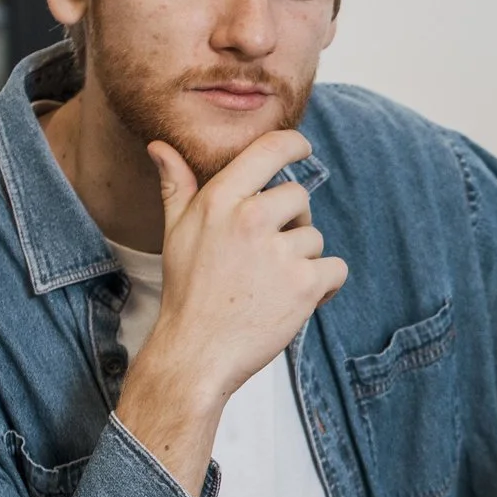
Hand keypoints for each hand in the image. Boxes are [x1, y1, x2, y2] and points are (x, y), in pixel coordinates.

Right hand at [115, 130, 348, 487]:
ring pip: (315, 238)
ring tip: (270, 284)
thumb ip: (177, 186)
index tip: (302, 147)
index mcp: (220, 200)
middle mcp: (251, 218)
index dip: (293, 144)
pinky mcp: (305, 284)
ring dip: (303, 260)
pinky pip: (336, 269)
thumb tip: (160, 146)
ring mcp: (280, 251)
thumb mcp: (174, 232)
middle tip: (265, 255)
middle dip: (292, 223)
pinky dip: (325, 286)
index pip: (269, 151)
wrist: (196, 352)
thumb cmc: (187, 291)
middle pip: (299, 198)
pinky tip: (296, 299)